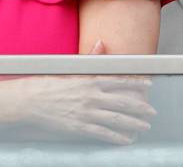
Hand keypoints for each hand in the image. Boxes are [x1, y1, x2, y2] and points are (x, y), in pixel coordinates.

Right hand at [16, 40, 155, 144]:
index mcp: (89, 80)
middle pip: (122, 102)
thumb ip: (90, 58)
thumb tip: (101, 43)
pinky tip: (126, 139)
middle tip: (152, 111)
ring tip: (144, 126)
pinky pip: (104, 133)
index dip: (136, 83)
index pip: (119, 80)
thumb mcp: (70, 68)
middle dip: (140, 107)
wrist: (30, 100)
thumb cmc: (49, 83)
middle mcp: (91, 96)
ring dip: (134, 123)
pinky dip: (118, 137)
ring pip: (117, 119)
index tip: (149, 84)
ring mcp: (86, 113)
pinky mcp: (80, 127)